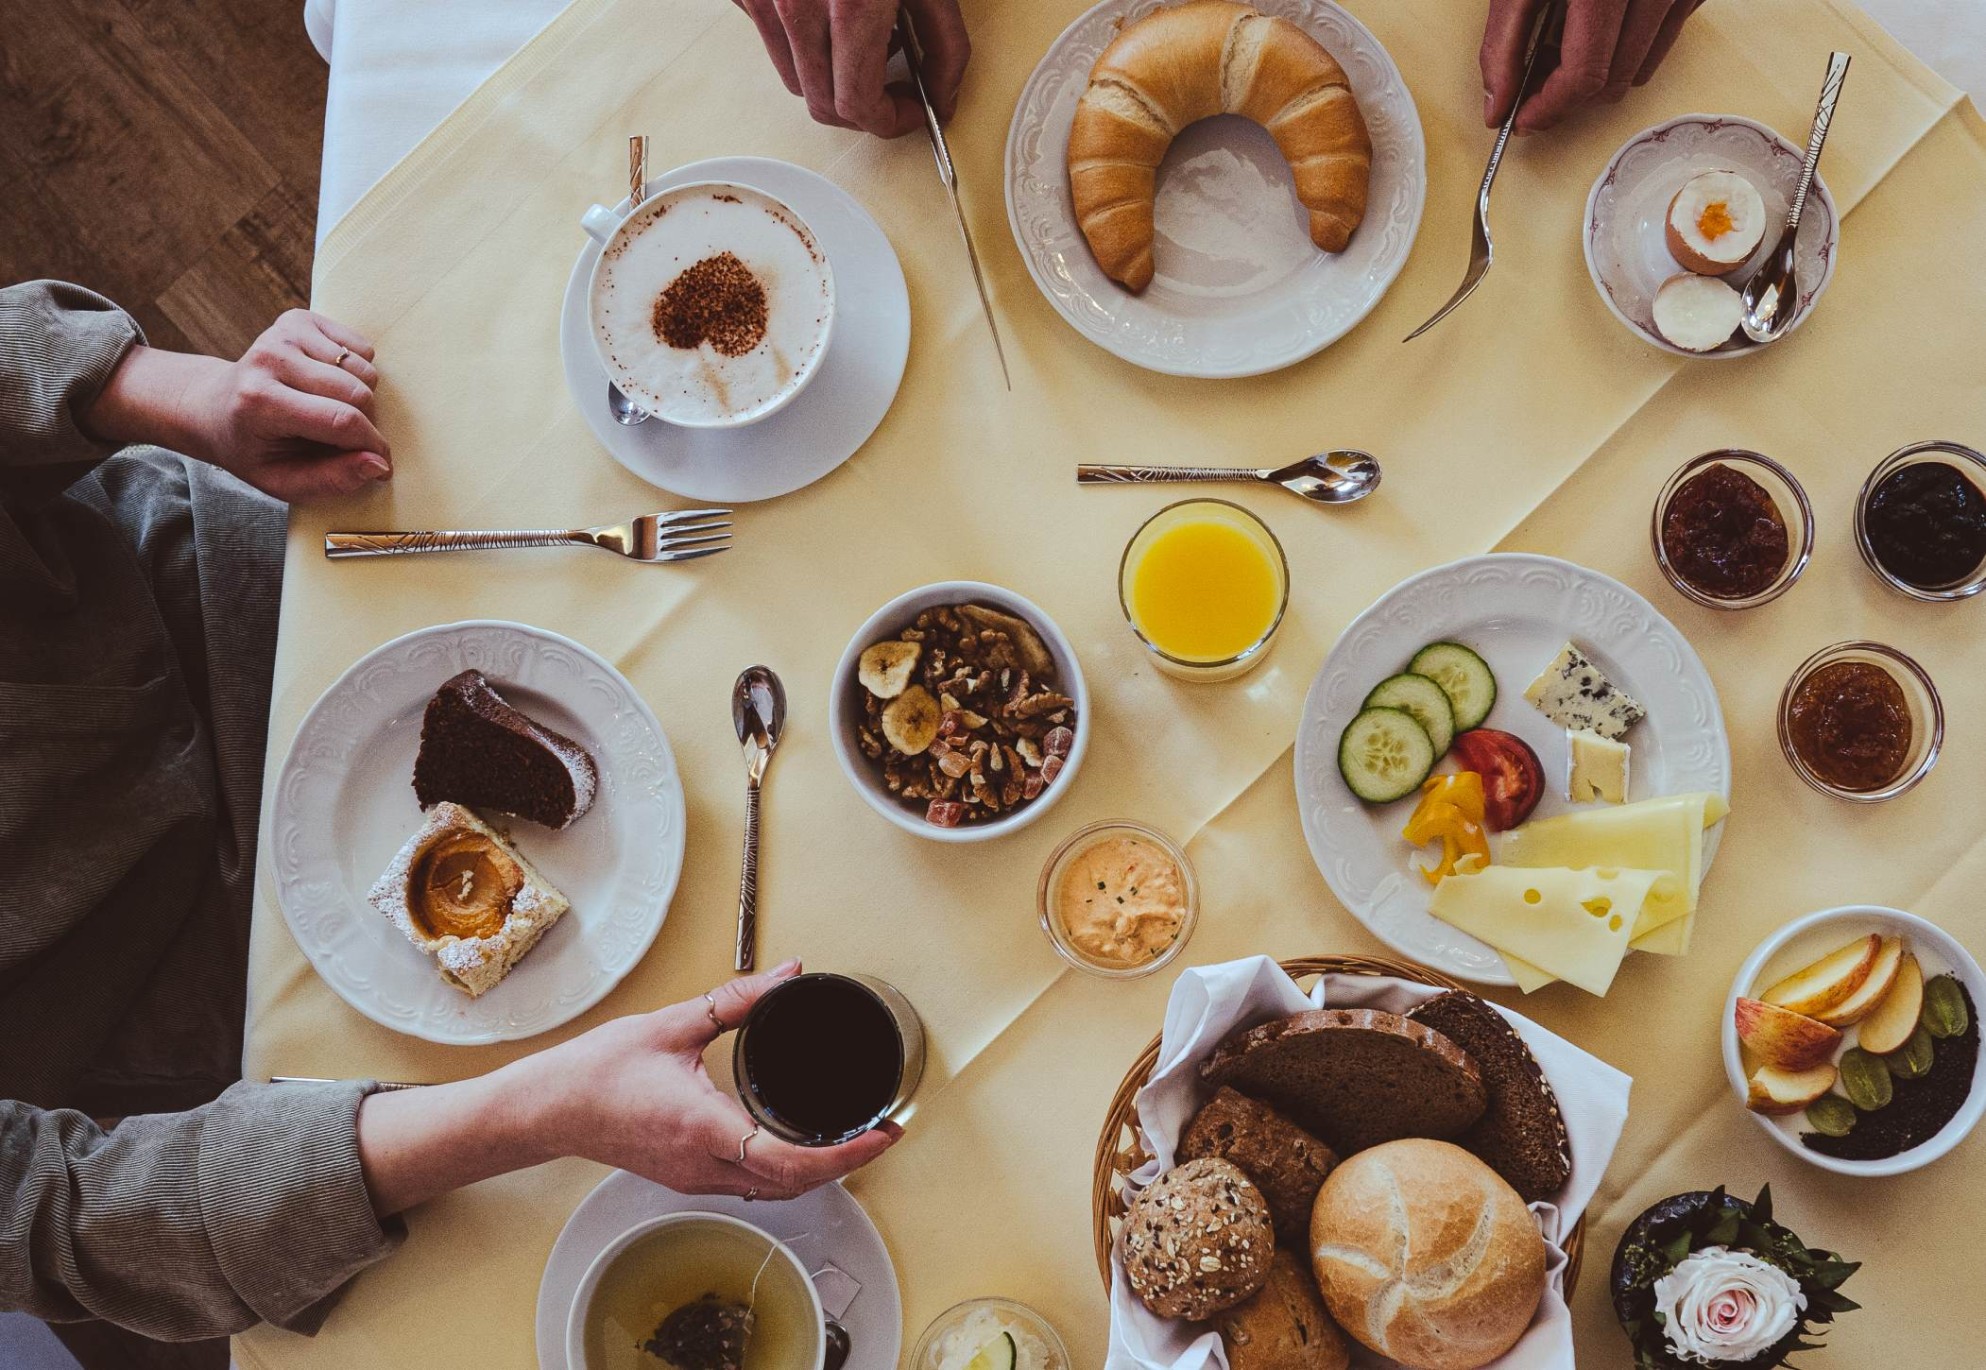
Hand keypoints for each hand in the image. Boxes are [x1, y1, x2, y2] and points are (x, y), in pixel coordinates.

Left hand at [85, 309, 392, 502]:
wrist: (213, 406)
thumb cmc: (253, 449)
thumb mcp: (281, 481)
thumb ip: (331, 479)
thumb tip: (379, 465)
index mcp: (260, 401)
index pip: (341, 420)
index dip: (373, 445)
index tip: (383, 465)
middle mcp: (270, 358)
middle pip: (358, 393)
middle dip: (367, 423)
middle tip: (349, 440)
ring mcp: (285, 333)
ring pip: (365, 370)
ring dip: (363, 397)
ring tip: (332, 409)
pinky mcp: (300, 319)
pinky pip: (362, 348)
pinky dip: (358, 372)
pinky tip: (329, 383)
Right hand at [528, 961, 899, 1198]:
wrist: (547, 1108)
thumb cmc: (596, 1072)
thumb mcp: (672, 1024)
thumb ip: (737, 1001)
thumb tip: (786, 976)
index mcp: (703, 1127)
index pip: (791, 1160)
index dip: (846, 1155)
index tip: (881, 1134)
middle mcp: (702, 1163)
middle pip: (792, 1184)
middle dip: (845, 1163)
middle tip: (882, 1133)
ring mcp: (693, 1177)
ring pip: (772, 1190)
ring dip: (816, 1171)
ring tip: (852, 1140)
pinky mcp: (685, 1176)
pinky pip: (749, 1184)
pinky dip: (785, 1171)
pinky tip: (798, 1146)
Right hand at [732, 0, 968, 136]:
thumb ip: (945, 45)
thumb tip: (941, 97)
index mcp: (850, 5)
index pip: (857, 104)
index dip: (890, 120)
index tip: (910, 109)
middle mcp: (796, 5)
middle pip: (822, 104)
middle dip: (862, 108)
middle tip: (892, 86)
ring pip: (795, 78)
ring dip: (830, 77)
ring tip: (861, 36)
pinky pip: (772, 41)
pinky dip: (802, 43)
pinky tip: (828, 11)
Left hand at [1482, 0, 1704, 132]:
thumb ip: (1504, 43)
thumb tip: (1498, 105)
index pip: (1584, 75)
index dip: (1549, 108)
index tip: (1522, 120)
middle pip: (1614, 81)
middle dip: (1569, 97)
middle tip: (1534, 85)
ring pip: (1640, 69)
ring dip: (1598, 75)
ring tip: (1563, 43)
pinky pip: (1660, 41)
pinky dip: (1626, 48)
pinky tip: (1598, 23)